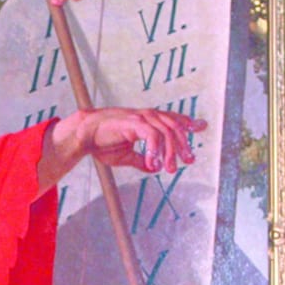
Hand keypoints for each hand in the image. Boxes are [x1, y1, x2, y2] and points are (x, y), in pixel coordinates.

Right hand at [73, 107, 206, 173]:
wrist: (83, 135)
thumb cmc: (101, 142)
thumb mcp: (125, 156)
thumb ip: (142, 160)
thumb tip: (154, 169)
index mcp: (145, 121)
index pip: (172, 119)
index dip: (188, 122)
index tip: (201, 126)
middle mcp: (146, 116)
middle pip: (175, 126)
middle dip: (184, 145)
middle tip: (187, 161)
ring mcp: (140, 117)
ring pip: (166, 131)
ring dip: (170, 151)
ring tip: (168, 168)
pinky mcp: (133, 122)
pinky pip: (152, 134)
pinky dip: (156, 149)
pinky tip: (153, 162)